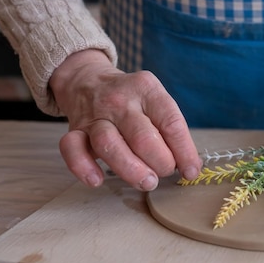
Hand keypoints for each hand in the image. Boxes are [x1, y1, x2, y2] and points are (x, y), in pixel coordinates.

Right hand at [49, 50, 201, 190]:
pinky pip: (72, 149)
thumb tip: (190, 166)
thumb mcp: (155, 101)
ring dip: (131, 170)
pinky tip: (97, 180)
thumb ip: (171, 130)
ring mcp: (96, 115)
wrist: (87, 80)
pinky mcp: (76, 130)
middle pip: (143, 137)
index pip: (171, 123)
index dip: (184, 152)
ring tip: (147, 182)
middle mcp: (120, 100)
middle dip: (160, 163)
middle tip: (164, 172)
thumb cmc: (131, 100)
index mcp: (147, 90)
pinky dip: (83, 167)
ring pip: (110, 144)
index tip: (191, 171)